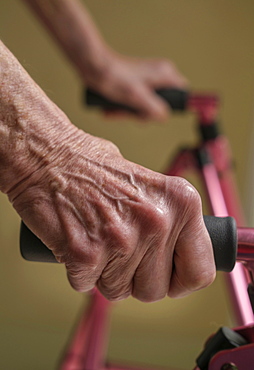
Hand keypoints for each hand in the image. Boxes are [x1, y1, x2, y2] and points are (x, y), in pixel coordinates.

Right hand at [9, 126, 214, 301]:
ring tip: (97, 241)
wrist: (48, 155)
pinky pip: (87, 286)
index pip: (200, 272)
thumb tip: (178, 257)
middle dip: (136, 279)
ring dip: (106, 275)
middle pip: (156, 289)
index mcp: (181, 203)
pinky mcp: (85, 253)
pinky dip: (80, 272)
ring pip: (119, 291)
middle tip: (120, 252)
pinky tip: (77, 242)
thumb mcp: (150, 185)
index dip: (180, 281)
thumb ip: (170, 221)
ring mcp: (121, 239)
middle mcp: (157, 222)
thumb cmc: (94, 167)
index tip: (166, 276)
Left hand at [84, 51, 187, 121]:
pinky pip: (134, 99)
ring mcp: (148, 78)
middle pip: (160, 104)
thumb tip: (163, 117)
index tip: (148, 113)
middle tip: (125, 113)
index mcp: (166, 74)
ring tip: (112, 112)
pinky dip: (123, 106)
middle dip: (140, 113)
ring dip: (128, 113)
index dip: (167, 110)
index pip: (181, 96)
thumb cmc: (113, 78)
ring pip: (145, 104)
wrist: (91, 64)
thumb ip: (154, 108)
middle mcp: (160, 74)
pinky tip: (110, 110)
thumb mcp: (136, 97)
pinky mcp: (135, 81)